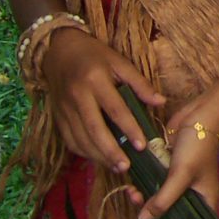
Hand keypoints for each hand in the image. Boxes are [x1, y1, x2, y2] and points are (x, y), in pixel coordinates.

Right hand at [40, 27, 163, 172]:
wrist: (59, 51)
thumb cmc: (95, 55)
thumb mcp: (120, 62)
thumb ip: (139, 83)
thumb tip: (160, 102)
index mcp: (95, 80)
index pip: (115, 109)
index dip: (129, 128)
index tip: (142, 145)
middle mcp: (77, 97)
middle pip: (94, 130)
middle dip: (110, 151)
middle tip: (126, 166)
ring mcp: (64, 109)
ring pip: (80, 139)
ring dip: (98, 156)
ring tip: (116, 167)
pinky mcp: (57, 117)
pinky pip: (69, 140)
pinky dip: (84, 152)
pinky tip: (98, 158)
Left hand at [137, 98, 218, 218]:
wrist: (199, 115)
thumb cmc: (197, 147)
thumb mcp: (181, 175)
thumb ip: (163, 200)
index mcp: (204, 199)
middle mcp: (193, 193)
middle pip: (171, 213)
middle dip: (152, 213)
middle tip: (137, 205)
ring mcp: (181, 181)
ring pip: (160, 199)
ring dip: (144, 198)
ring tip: (132, 191)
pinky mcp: (170, 170)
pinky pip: (156, 184)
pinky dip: (145, 185)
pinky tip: (133, 183)